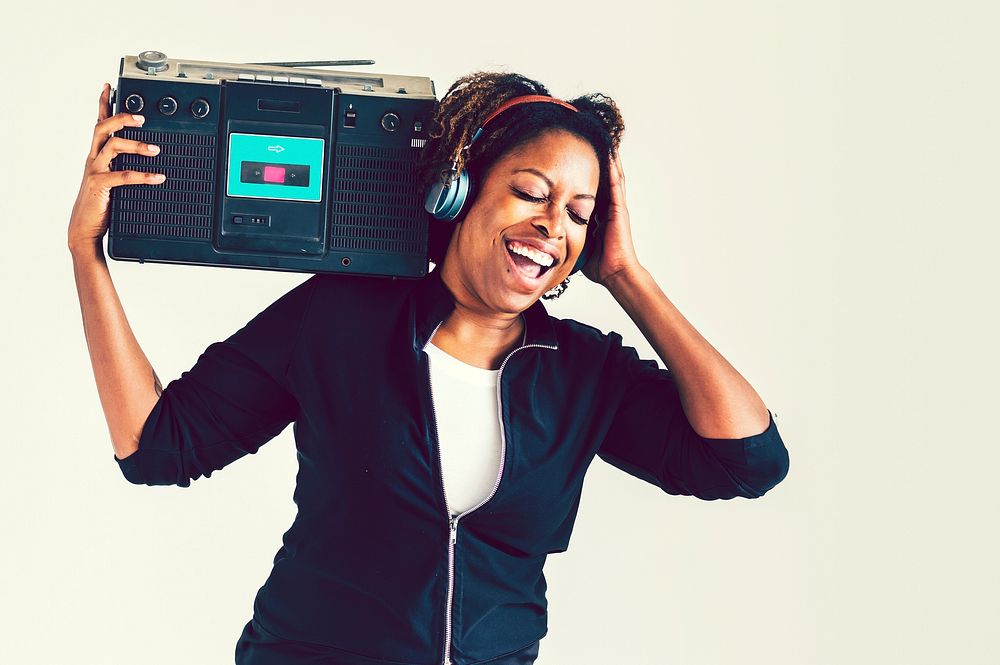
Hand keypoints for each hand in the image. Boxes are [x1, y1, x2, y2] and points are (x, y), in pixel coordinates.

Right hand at [67, 83, 165, 252]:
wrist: (85, 229)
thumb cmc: (101, 204)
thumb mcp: (113, 180)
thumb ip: (124, 166)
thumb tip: (148, 156)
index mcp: (97, 155)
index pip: (99, 124)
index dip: (103, 104)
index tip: (109, 87)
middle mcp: (94, 159)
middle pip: (102, 128)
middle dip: (121, 118)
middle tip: (142, 118)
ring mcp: (95, 171)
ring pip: (112, 147)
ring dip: (136, 145)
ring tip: (155, 149)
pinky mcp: (100, 186)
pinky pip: (122, 176)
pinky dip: (143, 175)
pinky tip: (159, 177)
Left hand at [581, 147, 641, 285]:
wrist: (615, 273)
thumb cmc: (598, 264)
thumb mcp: (579, 243)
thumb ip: (568, 234)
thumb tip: (547, 233)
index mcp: (600, 214)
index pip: (592, 189)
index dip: (587, 173)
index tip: (578, 158)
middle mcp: (610, 208)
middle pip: (605, 178)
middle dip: (600, 160)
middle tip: (593, 140)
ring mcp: (616, 208)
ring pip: (613, 176)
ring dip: (610, 158)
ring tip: (605, 139)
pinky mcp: (619, 210)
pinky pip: (617, 185)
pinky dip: (614, 169)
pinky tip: (611, 155)